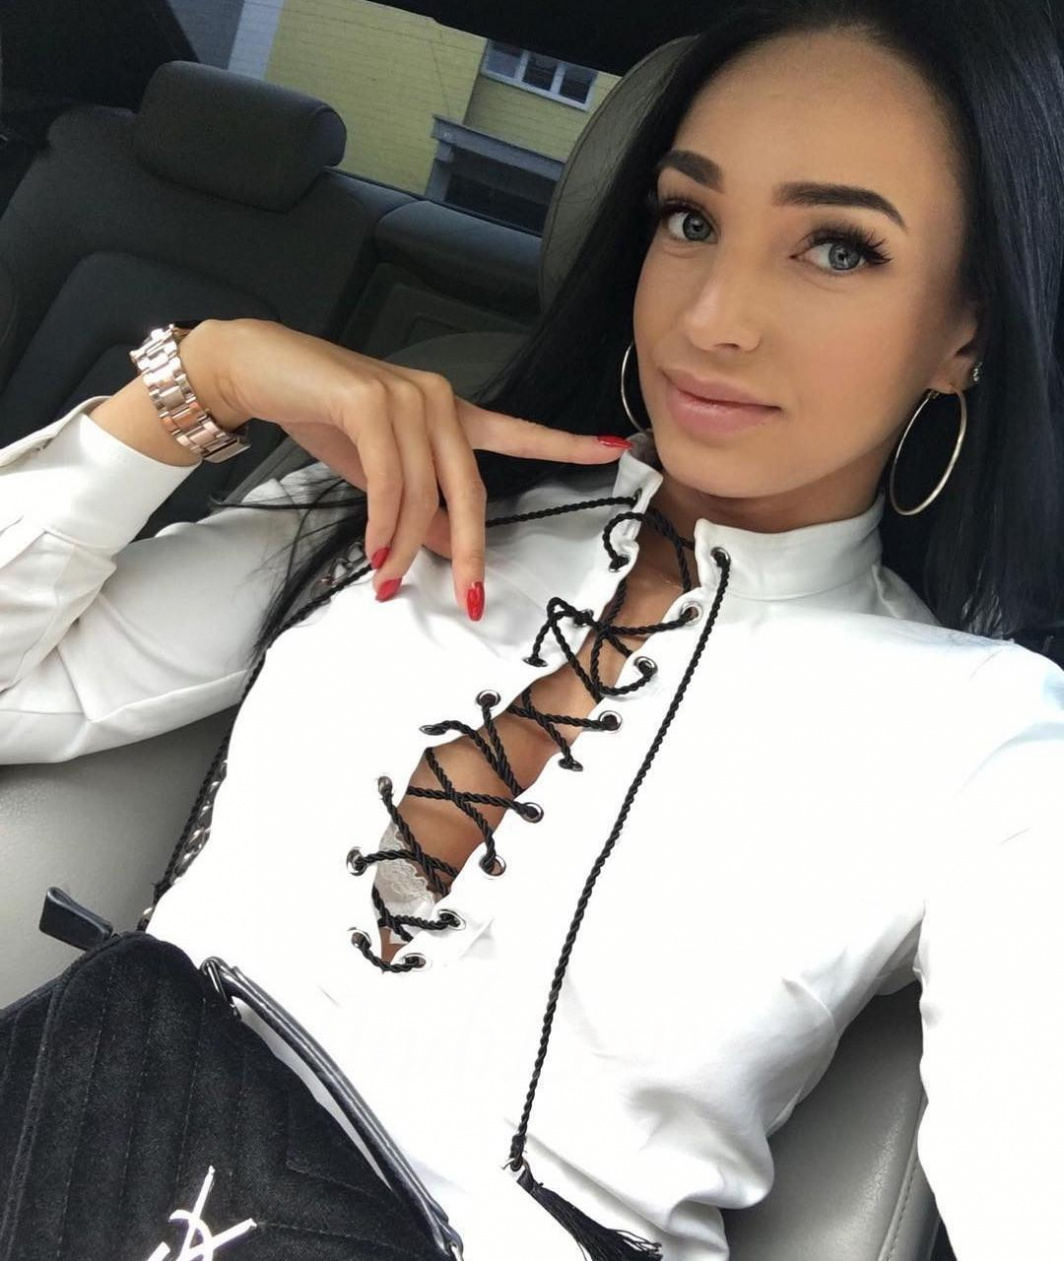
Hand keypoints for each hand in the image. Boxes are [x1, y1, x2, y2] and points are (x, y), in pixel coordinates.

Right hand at [185, 318, 631, 617]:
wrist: (261, 369)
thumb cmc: (322, 415)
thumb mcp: (379, 472)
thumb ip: (417, 506)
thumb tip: (443, 548)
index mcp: (451, 413)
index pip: (517, 432)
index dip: (567, 444)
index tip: (616, 450)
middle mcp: (440, 400)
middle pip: (473, 490)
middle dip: (471, 552)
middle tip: (470, 600)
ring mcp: (409, 397)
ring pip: (423, 495)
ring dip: (403, 548)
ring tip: (384, 580)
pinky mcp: (372, 402)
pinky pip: (390, 482)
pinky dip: (382, 524)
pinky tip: (371, 551)